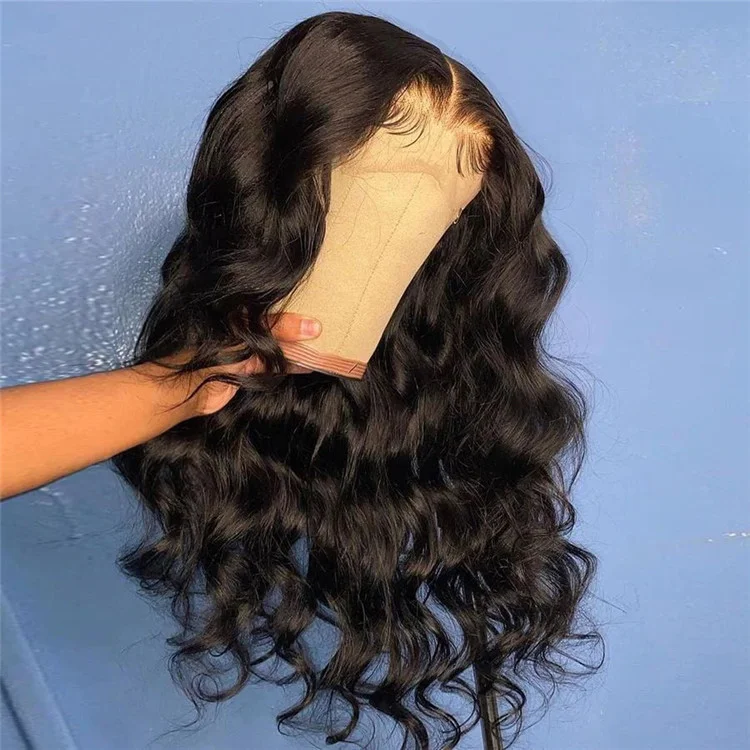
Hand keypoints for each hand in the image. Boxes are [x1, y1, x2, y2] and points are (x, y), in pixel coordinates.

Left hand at [143, 312, 321, 418]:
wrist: (185, 388)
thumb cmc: (211, 350)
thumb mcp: (248, 334)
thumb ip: (280, 328)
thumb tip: (314, 327)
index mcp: (238, 310)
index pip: (273, 303)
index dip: (296, 303)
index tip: (322, 303)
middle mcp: (244, 327)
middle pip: (278, 324)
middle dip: (301, 327)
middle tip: (331, 324)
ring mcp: (247, 349)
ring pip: (279, 346)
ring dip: (300, 348)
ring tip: (327, 345)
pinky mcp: (249, 370)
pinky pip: (275, 365)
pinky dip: (292, 365)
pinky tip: (311, 364)